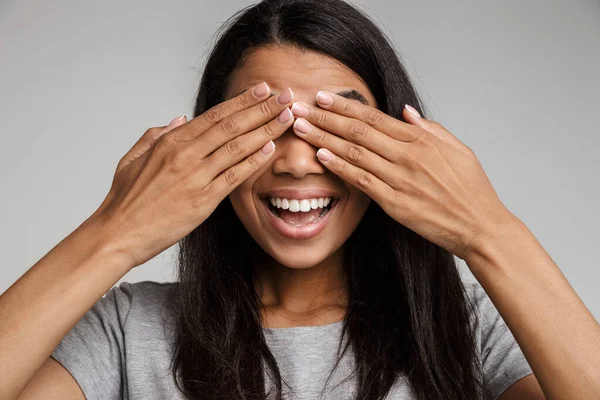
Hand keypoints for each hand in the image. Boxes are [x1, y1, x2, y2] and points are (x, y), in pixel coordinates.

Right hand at [91, 83, 294, 268]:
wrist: (118, 234)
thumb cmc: (125, 199)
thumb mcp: (133, 159)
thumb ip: (155, 135)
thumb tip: (179, 118)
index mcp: (169, 142)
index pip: (214, 115)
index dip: (242, 101)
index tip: (262, 90)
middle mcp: (185, 154)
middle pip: (231, 125)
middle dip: (262, 109)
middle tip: (286, 97)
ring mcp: (195, 177)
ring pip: (237, 147)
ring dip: (265, 130)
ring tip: (286, 118)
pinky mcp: (203, 201)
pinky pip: (234, 177)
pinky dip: (253, 162)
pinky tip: (270, 149)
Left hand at [290, 92, 513, 259]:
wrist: (480, 226)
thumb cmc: (471, 188)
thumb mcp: (458, 149)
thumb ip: (430, 128)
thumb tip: (405, 111)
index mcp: (421, 140)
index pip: (374, 117)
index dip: (345, 107)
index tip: (322, 98)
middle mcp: (407, 155)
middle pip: (357, 131)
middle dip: (325, 117)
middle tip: (300, 107)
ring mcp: (400, 179)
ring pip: (354, 153)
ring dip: (324, 138)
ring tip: (301, 127)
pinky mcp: (395, 203)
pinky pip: (361, 181)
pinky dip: (340, 167)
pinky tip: (321, 156)